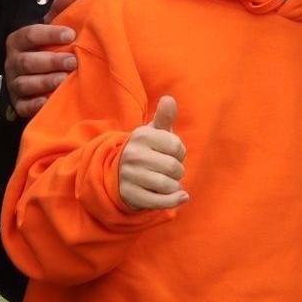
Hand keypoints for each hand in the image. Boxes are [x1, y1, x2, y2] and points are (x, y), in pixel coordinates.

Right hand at [4, 18, 78, 119]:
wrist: (36, 77)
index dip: (50, 34)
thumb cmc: (46, 48)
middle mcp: (12, 62)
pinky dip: (35, 105)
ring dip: (45, 82)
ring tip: (64, 80)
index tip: (70, 34)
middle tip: (72, 61)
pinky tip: (47, 101)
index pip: (30, 34)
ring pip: (25, 83)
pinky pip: (23, 106)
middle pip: (28, 61)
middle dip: (50, 61)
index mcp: (18, 40)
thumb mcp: (51, 28)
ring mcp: (14, 83)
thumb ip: (60, 9)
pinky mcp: (18, 103)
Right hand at [118, 96, 187, 211]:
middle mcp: (133, 155)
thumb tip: (169, 99)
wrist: (121, 173)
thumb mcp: (154, 132)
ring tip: (168, 181)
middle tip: (170, 170)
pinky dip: (174, 200)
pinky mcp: (131, 195)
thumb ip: (164, 117)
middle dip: (178, 171)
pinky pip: (160, 202)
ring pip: (168, 185)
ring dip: (174, 185)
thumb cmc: (147, 150)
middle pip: (174, 167)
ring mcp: (130, 176)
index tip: (171, 153)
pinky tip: (180, 196)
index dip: (180, 152)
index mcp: (141, 136)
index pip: (177, 147)